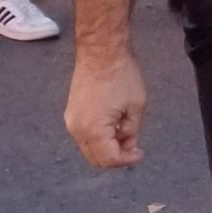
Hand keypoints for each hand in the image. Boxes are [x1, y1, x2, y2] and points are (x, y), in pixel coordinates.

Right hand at [65, 51, 147, 167]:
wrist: (101, 52)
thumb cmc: (121, 76)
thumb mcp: (136, 107)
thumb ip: (132, 132)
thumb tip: (128, 145)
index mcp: (93, 130)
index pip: (109, 159)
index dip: (127, 160)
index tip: (141, 153)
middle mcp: (77, 129)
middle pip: (96, 159)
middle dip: (116, 158)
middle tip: (134, 148)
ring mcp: (71, 121)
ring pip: (89, 149)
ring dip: (107, 148)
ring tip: (126, 134)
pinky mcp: (71, 113)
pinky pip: (84, 136)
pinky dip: (99, 139)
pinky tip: (114, 126)